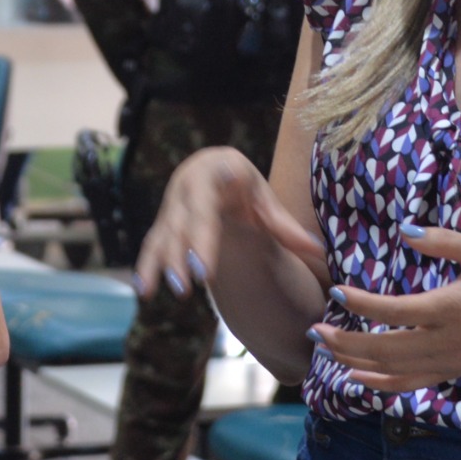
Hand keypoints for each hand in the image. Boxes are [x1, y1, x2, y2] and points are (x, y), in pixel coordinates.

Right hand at [133, 145, 329, 299]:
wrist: (214, 168)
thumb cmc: (246, 186)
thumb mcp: (265, 200)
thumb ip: (286, 227)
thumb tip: (318, 250)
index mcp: (213, 170)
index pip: (207, 206)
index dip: (203, 235)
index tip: (205, 266)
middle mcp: (186, 184)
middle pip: (182, 223)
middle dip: (183, 253)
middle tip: (190, 283)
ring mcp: (172, 204)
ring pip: (163, 235)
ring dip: (161, 263)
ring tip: (165, 291)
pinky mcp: (163, 222)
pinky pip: (152, 244)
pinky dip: (146, 266)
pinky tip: (142, 291)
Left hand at [313, 221, 460, 390]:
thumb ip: (445, 242)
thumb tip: (407, 231)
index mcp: (451, 309)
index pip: (396, 311)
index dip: (362, 304)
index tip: (336, 291)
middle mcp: (445, 341)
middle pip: (384, 349)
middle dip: (345, 343)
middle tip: (314, 330)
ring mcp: (447, 361)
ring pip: (392, 371)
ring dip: (354, 362)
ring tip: (323, 348)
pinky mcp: (449, 371)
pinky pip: (409, 384)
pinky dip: (379, 384)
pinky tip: (354, 377)